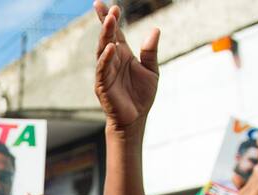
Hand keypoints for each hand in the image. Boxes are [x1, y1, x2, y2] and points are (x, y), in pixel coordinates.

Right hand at [93, 1, 159, 130]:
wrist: (135, 119)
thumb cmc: (141, 95)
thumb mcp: (151, 71)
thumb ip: (150, 52)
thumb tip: (155, 30)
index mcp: (122, 54)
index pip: (115, 33)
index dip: (111, 19)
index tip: (108, 4)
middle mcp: (112, 60)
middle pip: (107, 37)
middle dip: (107, 23)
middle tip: (110, 9)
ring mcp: (106, 72)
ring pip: (102, 50)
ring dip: (105, 35)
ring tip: (110, 20)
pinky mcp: (103, 85)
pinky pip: (103, 69)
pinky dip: (105, 58)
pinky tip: (110, 48)